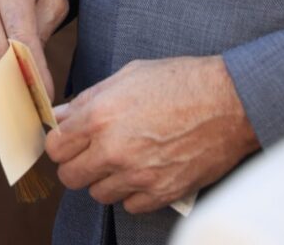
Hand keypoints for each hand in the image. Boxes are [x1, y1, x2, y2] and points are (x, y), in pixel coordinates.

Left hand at [46, 55, 259, 213]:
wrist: (228, 102)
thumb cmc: (177, 82)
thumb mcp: (124, 77)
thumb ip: (87, 100)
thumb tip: (61, 116)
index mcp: (99, 116)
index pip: (55, 147)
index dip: (60, 143)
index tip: (69, 140)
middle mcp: (114, 150)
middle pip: (70, 176)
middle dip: (75, 164)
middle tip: (89, 152)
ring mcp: (139, 175)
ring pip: (98, 194)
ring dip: (103, 179)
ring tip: (119, 161)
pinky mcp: (164, 193)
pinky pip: (130, 206)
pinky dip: (131, 193)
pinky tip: (141, 173)